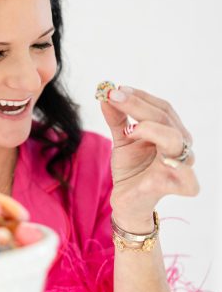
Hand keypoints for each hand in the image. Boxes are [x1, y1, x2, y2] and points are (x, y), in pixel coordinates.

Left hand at [99, 85, 198, 225]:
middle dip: (137, 105)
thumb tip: (106, 95)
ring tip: (129, 130)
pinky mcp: (173, 186)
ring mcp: (179, 166)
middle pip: (164, 118)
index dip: (139, 97)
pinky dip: (175, 168)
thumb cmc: (131, 168)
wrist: (127, 201)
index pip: (162, 108)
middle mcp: (180, 147)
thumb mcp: (121, 140)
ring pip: (174, 140)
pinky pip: (186, 178)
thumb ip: (117, 118)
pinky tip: (159, 160)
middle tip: (114, 96)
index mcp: (171, 132)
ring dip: (150, 128)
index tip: (115, 90)